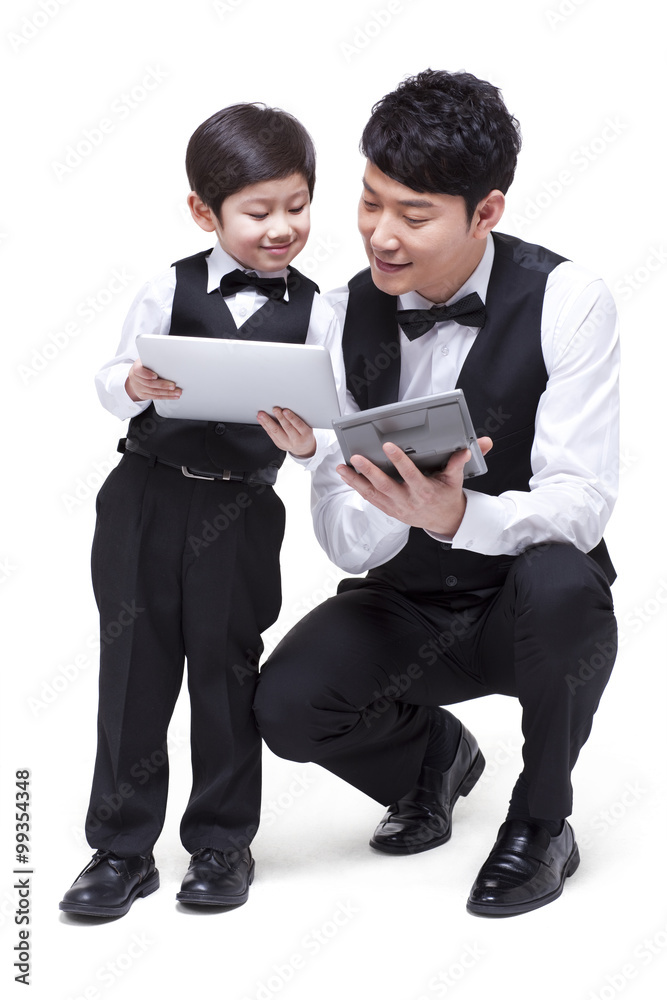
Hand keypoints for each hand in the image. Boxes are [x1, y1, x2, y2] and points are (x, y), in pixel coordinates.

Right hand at [125, 360, 181, 401]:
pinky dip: (166, 397)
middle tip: (173, 386)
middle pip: (149, 383)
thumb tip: (169, 360)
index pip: (139, 371)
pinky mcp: (144, 395)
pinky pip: (156, 397)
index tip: (155, 376)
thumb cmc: (145, 366)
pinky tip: (173, 396)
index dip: (147, 374)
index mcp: (136, 367)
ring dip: (167, 393)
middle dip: (163, 385)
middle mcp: (136, 378)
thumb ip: (154, 361)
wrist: (136, 377)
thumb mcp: (146, 361)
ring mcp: (139, 388)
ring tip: (177, 392)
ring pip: (154, 392)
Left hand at [257, 407, 315, 457]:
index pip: (298, 424)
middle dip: (280, 417)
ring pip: (276, 432)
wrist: (303, 448)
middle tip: (275, 409)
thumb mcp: (307, 425)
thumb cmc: (305, 433)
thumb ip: (300, 418)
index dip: (291, 417)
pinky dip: (265, 426)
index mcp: (305, 433)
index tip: (285, 410)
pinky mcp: (279, 444)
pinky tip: (261, 420)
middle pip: (287, 427)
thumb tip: (288, 407)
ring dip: (268, 422)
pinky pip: (271, 434)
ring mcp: (287, 443)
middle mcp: (296, 439)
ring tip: (262, 414)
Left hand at [336, 437, 492, 535]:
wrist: (443, 521)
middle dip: (369, 471)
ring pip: (373, 494)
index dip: (399, 460)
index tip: (388, 446)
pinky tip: (347, 476)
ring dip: (356, 480)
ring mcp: (396, 507)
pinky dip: (357, 487)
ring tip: (342, 467)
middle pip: (386, 486)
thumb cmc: (447, 496)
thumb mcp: (455, 480)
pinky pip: (370, 499)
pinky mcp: (389, 510)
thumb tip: (468, 448)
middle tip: (356, 457)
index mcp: (425, 492)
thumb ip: (459, 463)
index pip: (410, 475)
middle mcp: (408, 501)